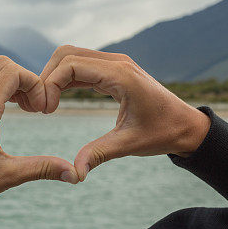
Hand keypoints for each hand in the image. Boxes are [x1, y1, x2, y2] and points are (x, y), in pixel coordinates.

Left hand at [0, 56, 79, 219]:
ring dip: (9, 83)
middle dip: (24, 79)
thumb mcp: (7, 177)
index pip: (13, 72)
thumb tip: (75, 174)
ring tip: (23, 109)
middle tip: (35, 107)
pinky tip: (3, 114)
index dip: (35, 84)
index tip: (43, 110)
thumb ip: (43, 168)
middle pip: (1, 64)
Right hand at [38, 45, 211, 181]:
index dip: (50, 84)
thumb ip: (99, 154)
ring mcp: (115, 64)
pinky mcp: (113, 71)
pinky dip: (65, 79)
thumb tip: (75, 173)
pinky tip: (56, 101)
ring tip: (46, 106)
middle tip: (41, 109)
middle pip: (66, 54)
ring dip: (54, 77)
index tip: (45, 111)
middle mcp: (117, 62)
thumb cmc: (163, 133)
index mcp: (121, 75)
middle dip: (47, 77)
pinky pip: (82, 67)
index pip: (71, 64)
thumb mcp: (130, 144)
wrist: (186, 126)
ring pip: (72, 57)